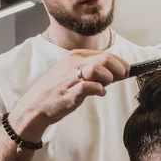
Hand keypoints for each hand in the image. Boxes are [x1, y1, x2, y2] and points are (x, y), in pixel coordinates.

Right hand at [9, 50, 128, 138]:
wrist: (35, 106)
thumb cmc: (55, 91)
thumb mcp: (71, 73)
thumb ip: (90, 70)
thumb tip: (113, 72)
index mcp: (75, 56)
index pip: (104, 54)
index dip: (119, 62)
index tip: (126, 70)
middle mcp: (73, 63)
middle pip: (105, 59)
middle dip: (119, 68)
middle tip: (123, 76)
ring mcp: (71, 77)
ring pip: (98, 69)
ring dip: (108, 78)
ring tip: (106, 85)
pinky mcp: (70, 92)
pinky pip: (91, 86)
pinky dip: (99, 90)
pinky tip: (99, 93)